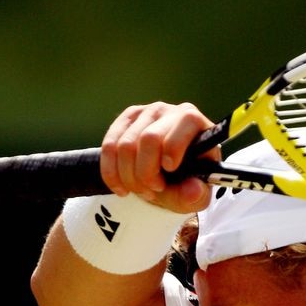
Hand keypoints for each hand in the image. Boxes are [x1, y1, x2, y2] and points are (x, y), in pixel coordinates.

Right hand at [100, 101, 218, 212]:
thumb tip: (194, 190)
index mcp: (195, 122)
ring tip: (141, 191)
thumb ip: (197, 194)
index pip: (185, 121)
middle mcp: (169, 111)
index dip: (175, 147)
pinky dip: (112, 173)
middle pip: (149, 138)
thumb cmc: (186, 181)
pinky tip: (122, 189)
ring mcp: (144, 113)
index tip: (170, 169)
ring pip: (125, 145)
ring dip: (129, 177)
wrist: (168, 176)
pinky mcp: (124, 121)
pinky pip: (109, 146)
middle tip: (153, 191)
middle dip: (146, 173)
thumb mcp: (195, 194)